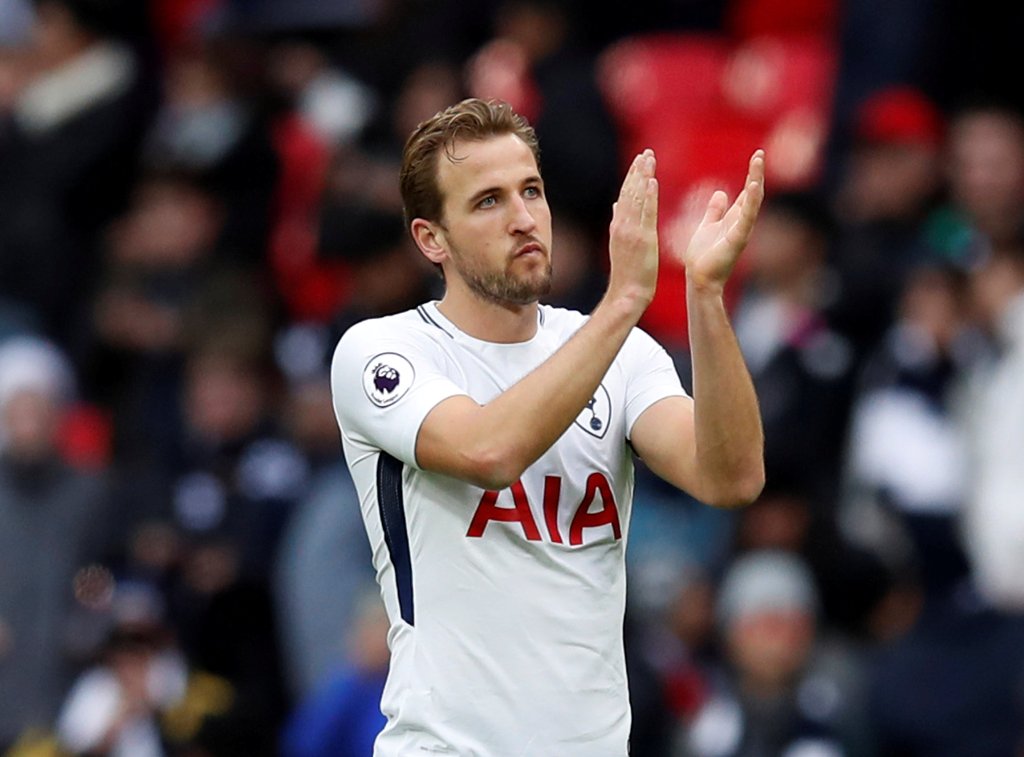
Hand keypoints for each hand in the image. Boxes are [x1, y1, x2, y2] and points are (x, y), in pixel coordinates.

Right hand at [606, 149, 659, 312]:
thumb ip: (619, 222)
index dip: (632, 177)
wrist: (628, 292)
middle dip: (638, 171)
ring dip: (643, 177)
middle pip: (630, 192)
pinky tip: (652, 181)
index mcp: (618, 226)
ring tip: (649, 159)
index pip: (625, 196)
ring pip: (637, 198)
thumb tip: (617, 205)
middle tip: (646, 152)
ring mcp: (632, 231)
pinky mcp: (643, 239)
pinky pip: (646, 213)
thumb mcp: (619, 244)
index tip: (639, 160)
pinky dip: (649, 196)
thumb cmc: (627, 273)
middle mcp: (623, 225)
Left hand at [684, 150, 764, 294]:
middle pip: (753, 193)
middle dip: (757, 173)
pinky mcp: (738, 239)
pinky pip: (747, 217)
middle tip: (760, 153)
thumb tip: (721, 193)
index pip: (745, 192)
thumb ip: (715, 211)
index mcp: (733, 219)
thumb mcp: (707, 226)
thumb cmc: (703, 256)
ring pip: (753, 202)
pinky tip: (753, 185)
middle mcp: (741, 223)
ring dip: (756, 180)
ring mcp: (742, 230)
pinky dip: (750, 201)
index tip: (757, 156)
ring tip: (758, 161)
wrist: (699, 279)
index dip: (752, 175)